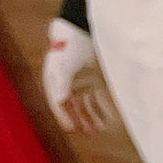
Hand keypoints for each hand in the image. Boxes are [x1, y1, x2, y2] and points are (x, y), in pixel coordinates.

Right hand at [41, 18, 118, 134]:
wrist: (81, 29)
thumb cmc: (69, 48)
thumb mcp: (63, 68)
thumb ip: (61, 86)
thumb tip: (59, 103)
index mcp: (55, 81)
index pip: (59, 104)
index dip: (64, 116)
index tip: (72, 129)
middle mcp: (67, 83)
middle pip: (73, 106)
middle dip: (80, 119)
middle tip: (89, 133)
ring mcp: (80, 81)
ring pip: (85, 104)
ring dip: (91, 117)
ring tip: (98, 129)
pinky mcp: (93, 79)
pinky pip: (96, 97)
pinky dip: (100, 108)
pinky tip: (107, 118)